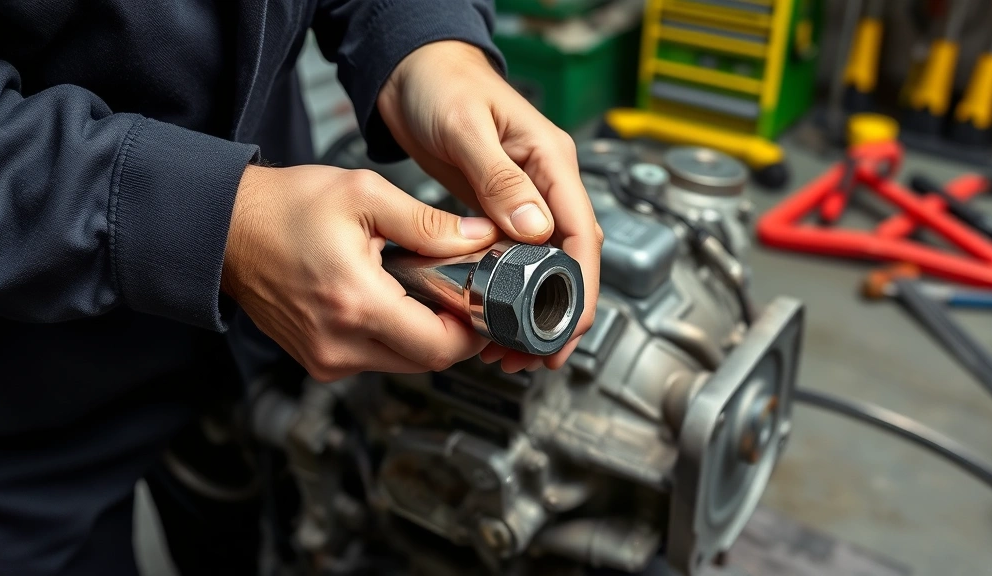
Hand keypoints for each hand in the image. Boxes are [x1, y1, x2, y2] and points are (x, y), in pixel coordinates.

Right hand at [221, 164, 501, 381]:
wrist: (226, 227)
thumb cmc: (284, 208)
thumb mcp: (365, 196)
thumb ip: (429, 223)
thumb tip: (478, 237)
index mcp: (356, 303)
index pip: (438, 346)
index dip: (473, 331)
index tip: (483, 308)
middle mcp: (339, 343)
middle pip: (426, 362)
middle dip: (452, 333)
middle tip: (459, 296)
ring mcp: (325, 357)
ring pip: (402, 364)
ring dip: (422, 336)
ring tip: (420, 293)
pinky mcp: (317, 359)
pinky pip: (373, 360)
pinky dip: (392, 337)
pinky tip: (389, 302)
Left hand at [377, 40, 602, 372]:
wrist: (410, 69)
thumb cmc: (440, 83)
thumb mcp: (467, 128)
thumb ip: (499, 178)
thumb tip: (535, 229)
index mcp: (550, 160)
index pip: (582, 234)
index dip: (581, 287)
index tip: (567, 325)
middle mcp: (544, 182)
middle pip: (571, 259)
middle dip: (559, 311)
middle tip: (537, 353)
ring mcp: (524, 196)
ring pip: (544, 264)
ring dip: (533, 308)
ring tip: (511, 346)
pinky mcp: (498, 206)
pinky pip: (515, 256)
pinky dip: (510, 290)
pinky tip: (495, 312)